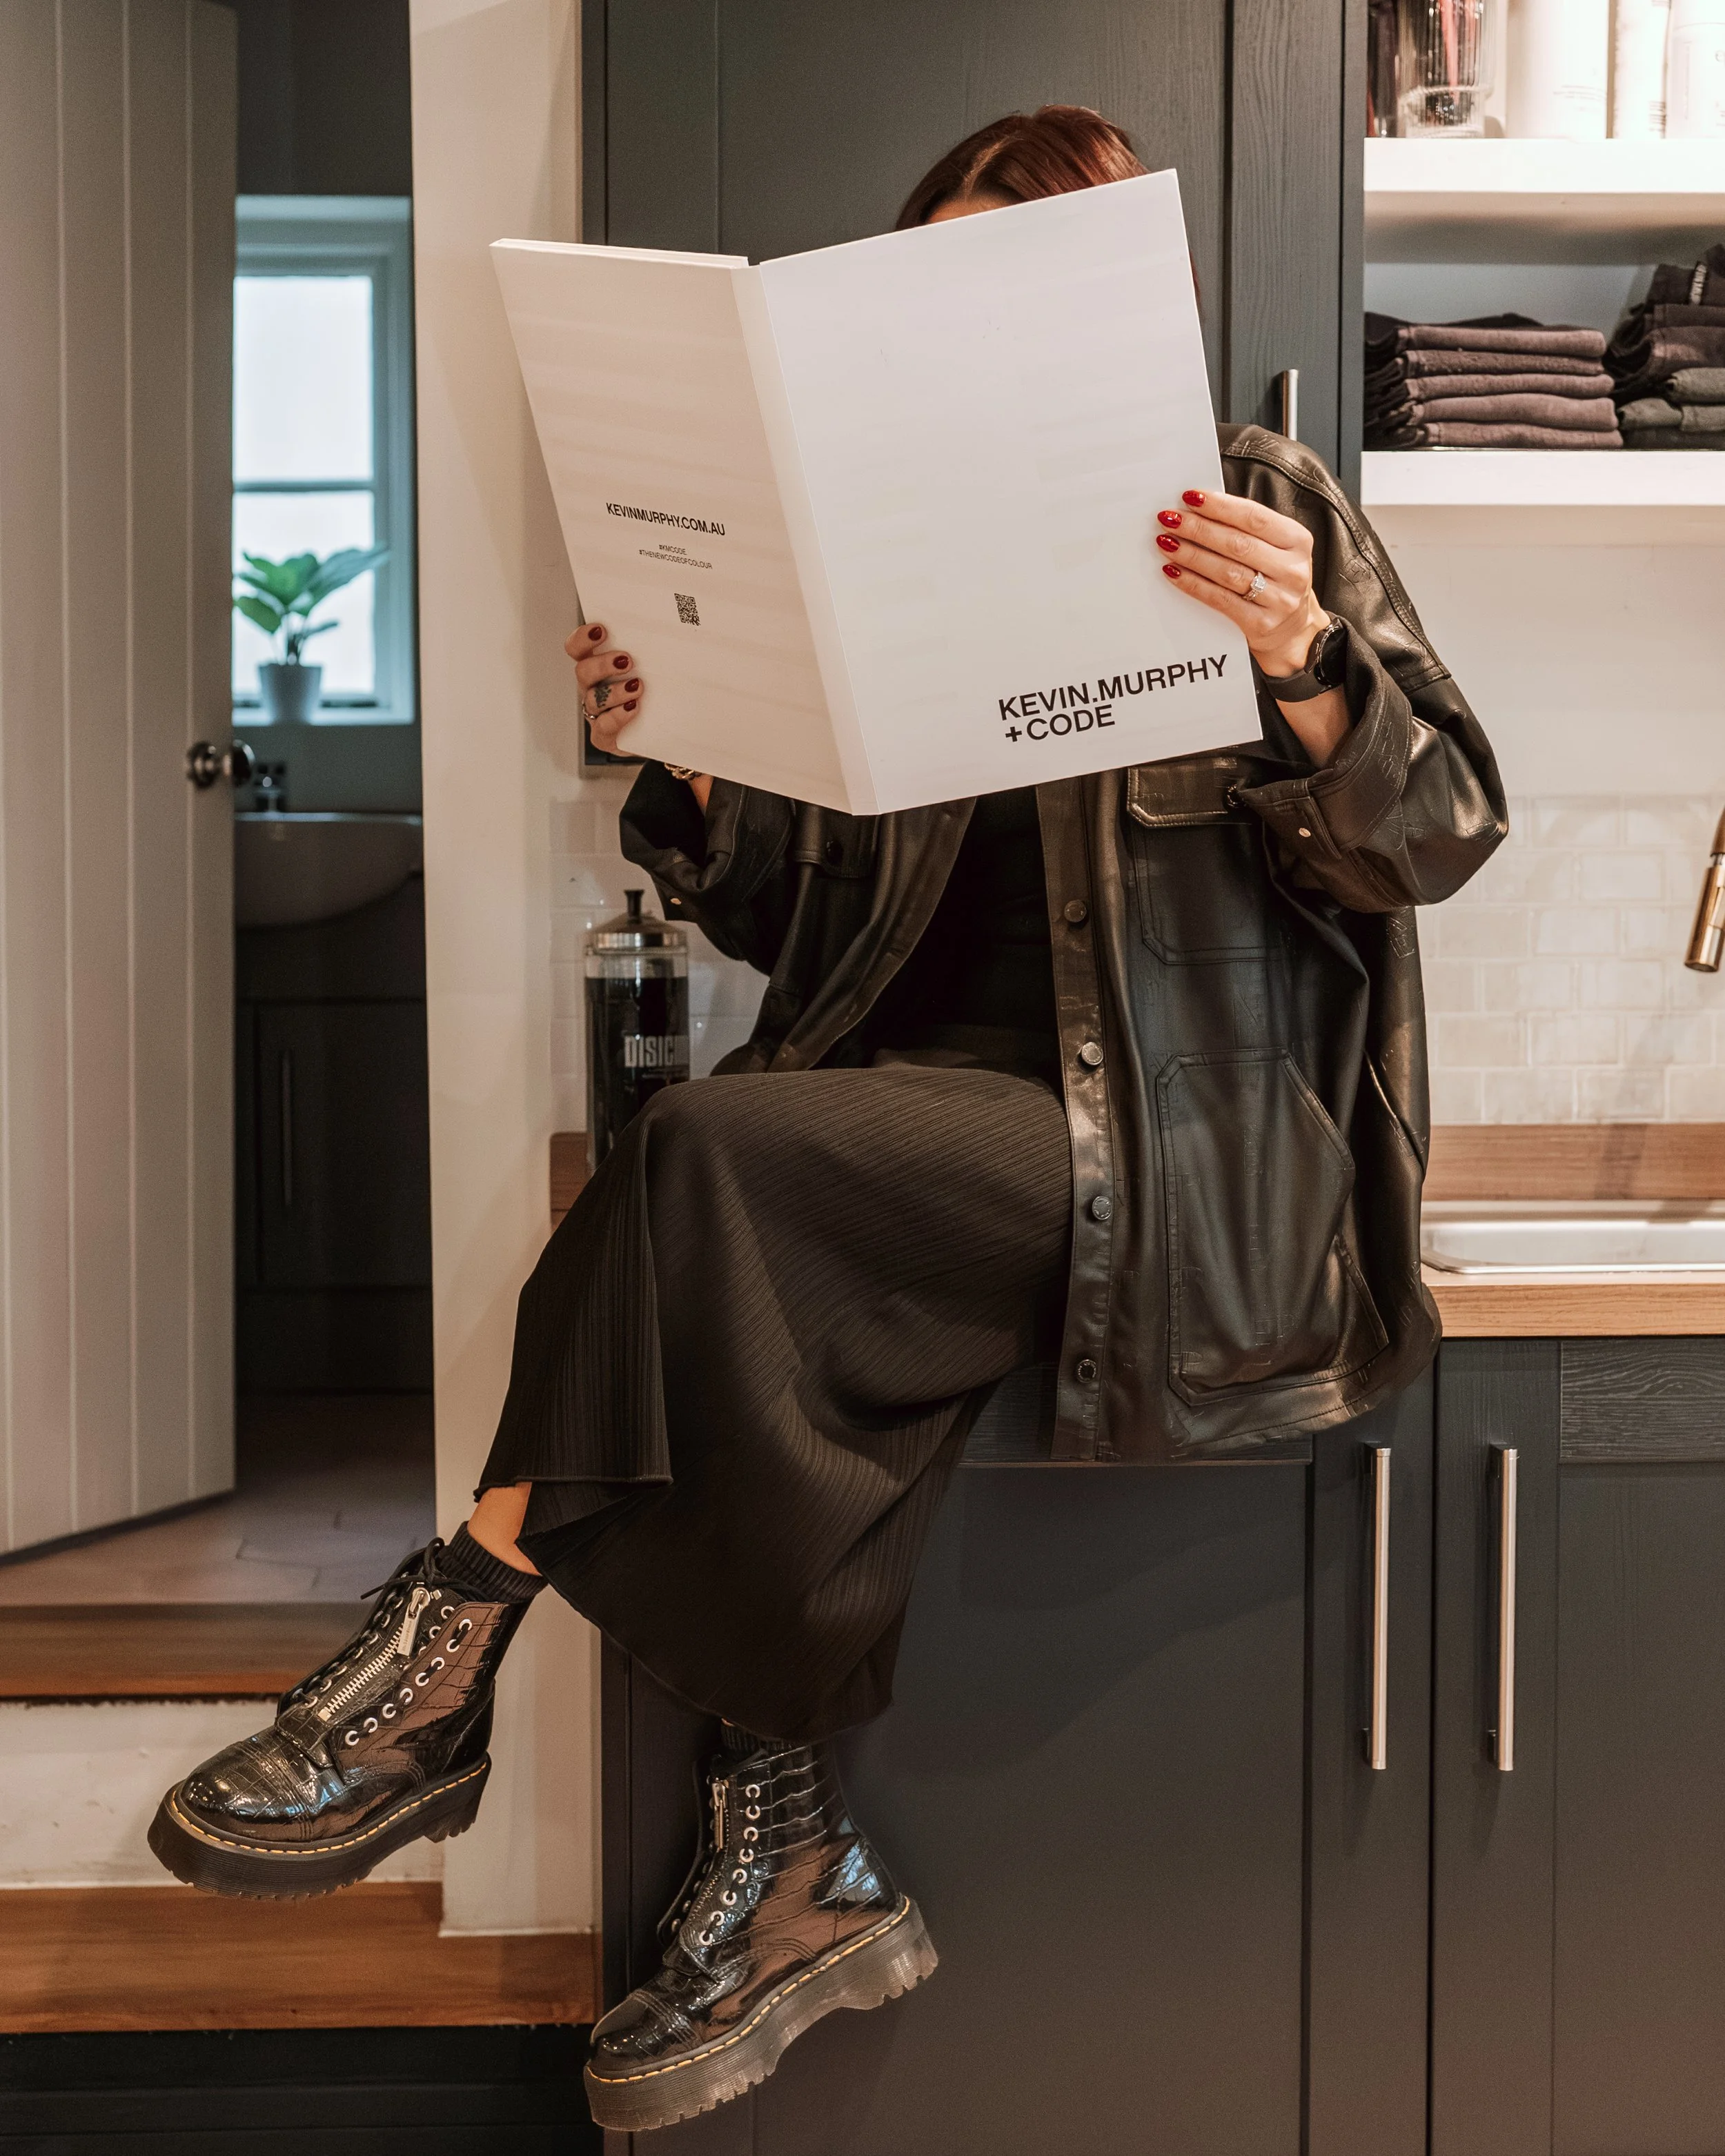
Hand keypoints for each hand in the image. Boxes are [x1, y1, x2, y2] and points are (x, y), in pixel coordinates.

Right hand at [564, 624, 710, 807]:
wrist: (663, 730)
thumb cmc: (656, 693)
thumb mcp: (656, 667)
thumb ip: (656, 648)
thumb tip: (682, 625)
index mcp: (598, 665)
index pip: (578, 648)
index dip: (583, 638)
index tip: (601, 630)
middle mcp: (592, 687)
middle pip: (582, 671)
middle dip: (602, 664)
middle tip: (628, 660)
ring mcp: (596, 712)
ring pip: (592, 699)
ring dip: (614, 691)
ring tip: (638, 687)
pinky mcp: (604, 736)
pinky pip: (602, 728)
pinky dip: (617, 717)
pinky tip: (633, 709)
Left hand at [1155, 489, 1327, 674]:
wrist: (1293, 629)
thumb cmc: (1277, 579)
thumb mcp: (1277, 548)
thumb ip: (1248, 529)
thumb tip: (1200, 509)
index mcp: (1298, 541)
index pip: (1254, 517)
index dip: (1220, 506)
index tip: (1191, 497)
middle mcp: (1292, 569)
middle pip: (1237, 544)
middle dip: (1198, 529)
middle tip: (1169, 519)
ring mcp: (1279, 599)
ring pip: (1227, 572)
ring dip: (1191, 555)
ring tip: (1166, 543)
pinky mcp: (1260, 624)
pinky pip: (1219, 600)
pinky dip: (1193, 584)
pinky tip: (1173, 572)